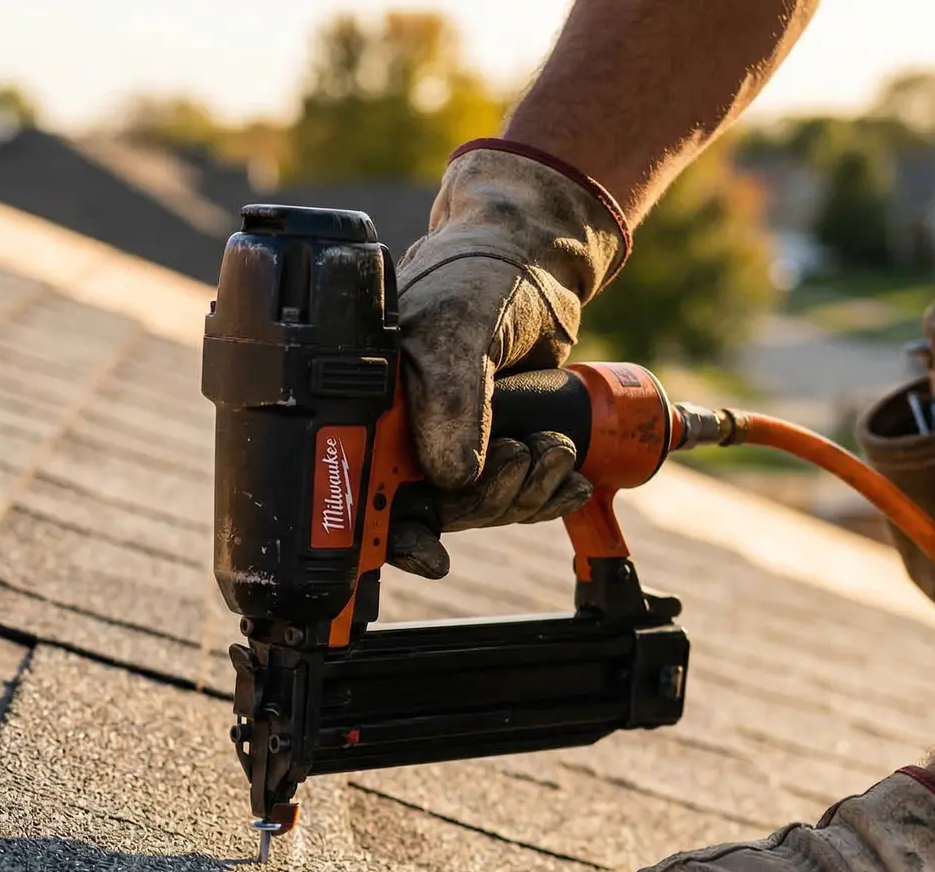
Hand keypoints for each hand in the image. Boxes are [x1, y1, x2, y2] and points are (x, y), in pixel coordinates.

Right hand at [387, 143, 627, 578]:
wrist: (537, 256)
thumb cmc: (480, 273)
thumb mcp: (459, 327)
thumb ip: (451, 400)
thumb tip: (453, 477)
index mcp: (368, 405)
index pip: (363, 491)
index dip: (395, 533)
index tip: (431, 552)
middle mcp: (400, 431)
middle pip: (429, 511)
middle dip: (485, 501)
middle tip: (523, 458)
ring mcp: (446, 441)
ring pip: (477, 507)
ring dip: (524, 494)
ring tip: (556, 450)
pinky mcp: (491, 445)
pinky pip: (512, 495)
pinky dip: (544, 493)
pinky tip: (571, 477)